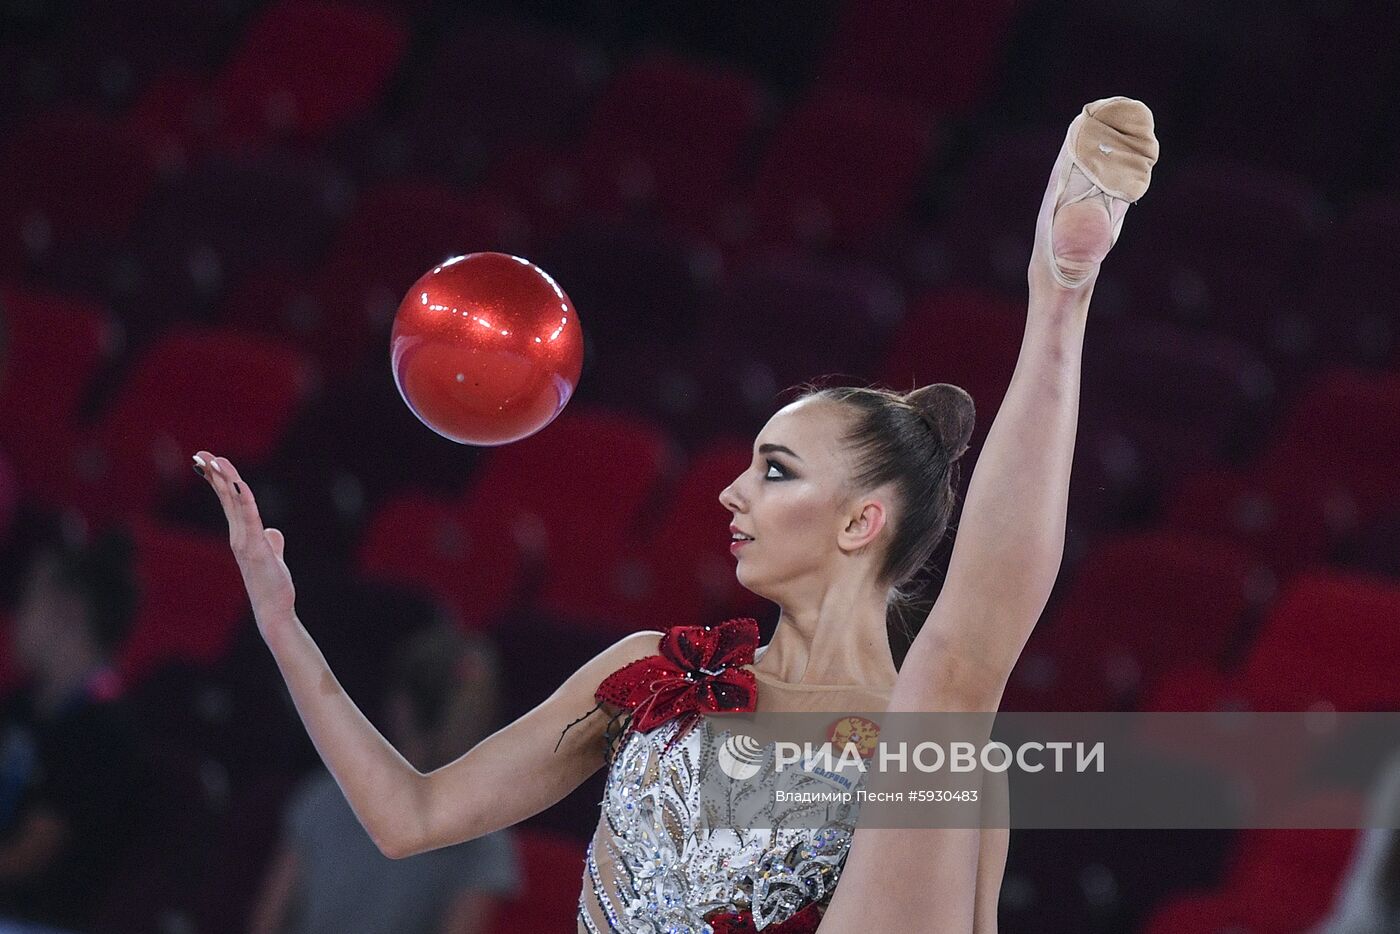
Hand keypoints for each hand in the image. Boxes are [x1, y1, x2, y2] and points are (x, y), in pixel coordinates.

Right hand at [193, 451, 295, 635]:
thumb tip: (274, 532)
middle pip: (225, 498)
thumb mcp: (272, 556)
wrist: (273, 609)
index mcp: (242, 534)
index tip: (208, 461)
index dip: (219, 480)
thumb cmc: (272, 585)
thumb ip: (272, 542)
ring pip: (234, 504)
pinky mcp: (255, 548)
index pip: (229, 501)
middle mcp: (238, 535)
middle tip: (201, 453)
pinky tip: (239, 484)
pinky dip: (244, 500)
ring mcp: (244, 541)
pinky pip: (250, 519)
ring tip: (215, 460)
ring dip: (225, 480)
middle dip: (214, 474)